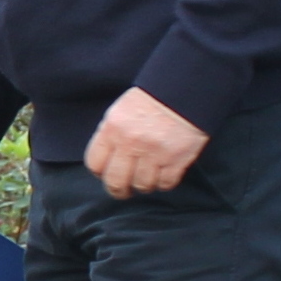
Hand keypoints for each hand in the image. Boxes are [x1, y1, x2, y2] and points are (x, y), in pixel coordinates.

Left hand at [83, 88, 207, 199]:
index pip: (95, 163)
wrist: (185, 90)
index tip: (107, 173)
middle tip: (124, 190)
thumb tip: (106, 160)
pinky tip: (165, 172)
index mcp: (113, 128)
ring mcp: (154, 153)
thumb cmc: (152, 99)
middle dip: (118, 190)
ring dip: (145, 184)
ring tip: (149, 176)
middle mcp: (131, 143)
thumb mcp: (121, 110)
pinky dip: (164, 182)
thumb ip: (111, 134)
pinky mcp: (176, 160)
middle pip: (115, 181)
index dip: (100, 172)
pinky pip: (165, 183)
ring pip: (142, 185)